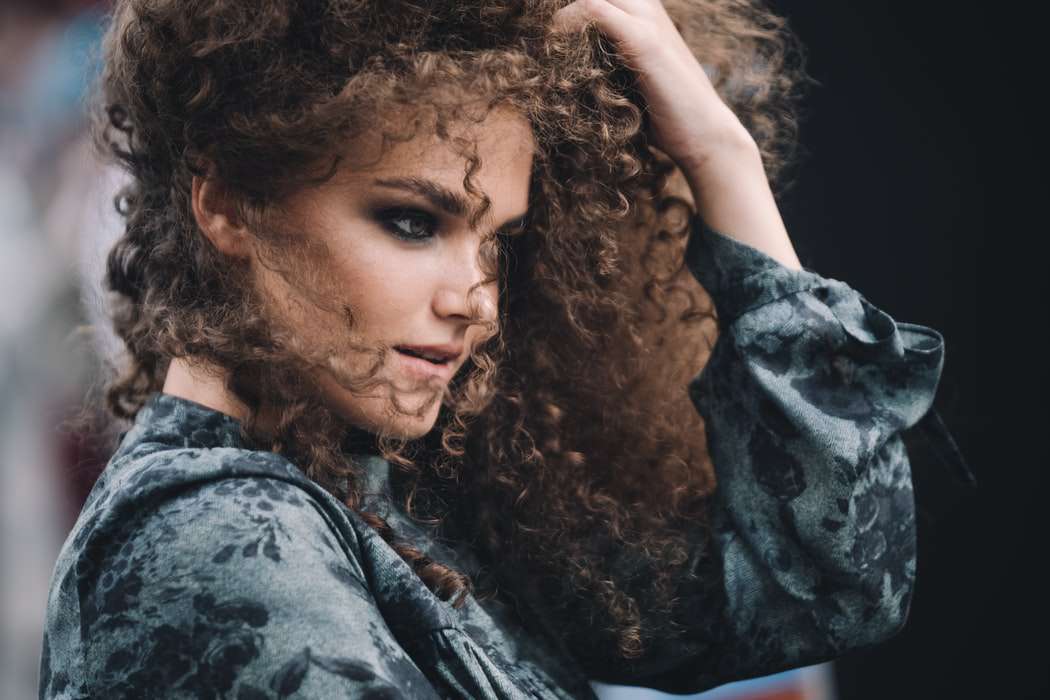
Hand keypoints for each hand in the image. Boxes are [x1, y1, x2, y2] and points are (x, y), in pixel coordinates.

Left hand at [551, 0, 802, 270]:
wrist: (704, 136)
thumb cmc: (664, 115)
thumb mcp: (627, 81)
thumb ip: (603, 63)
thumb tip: (560, 72)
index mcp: (642, 12)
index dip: (563, 9)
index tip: (532, 26)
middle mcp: (647, 8)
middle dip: (555, 5)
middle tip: (525, 25)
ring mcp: (648, 21)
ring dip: (559, 10)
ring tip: (536, 34)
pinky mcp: (645, 42)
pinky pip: (596, 11)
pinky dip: (569, 21)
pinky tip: (552, 39)